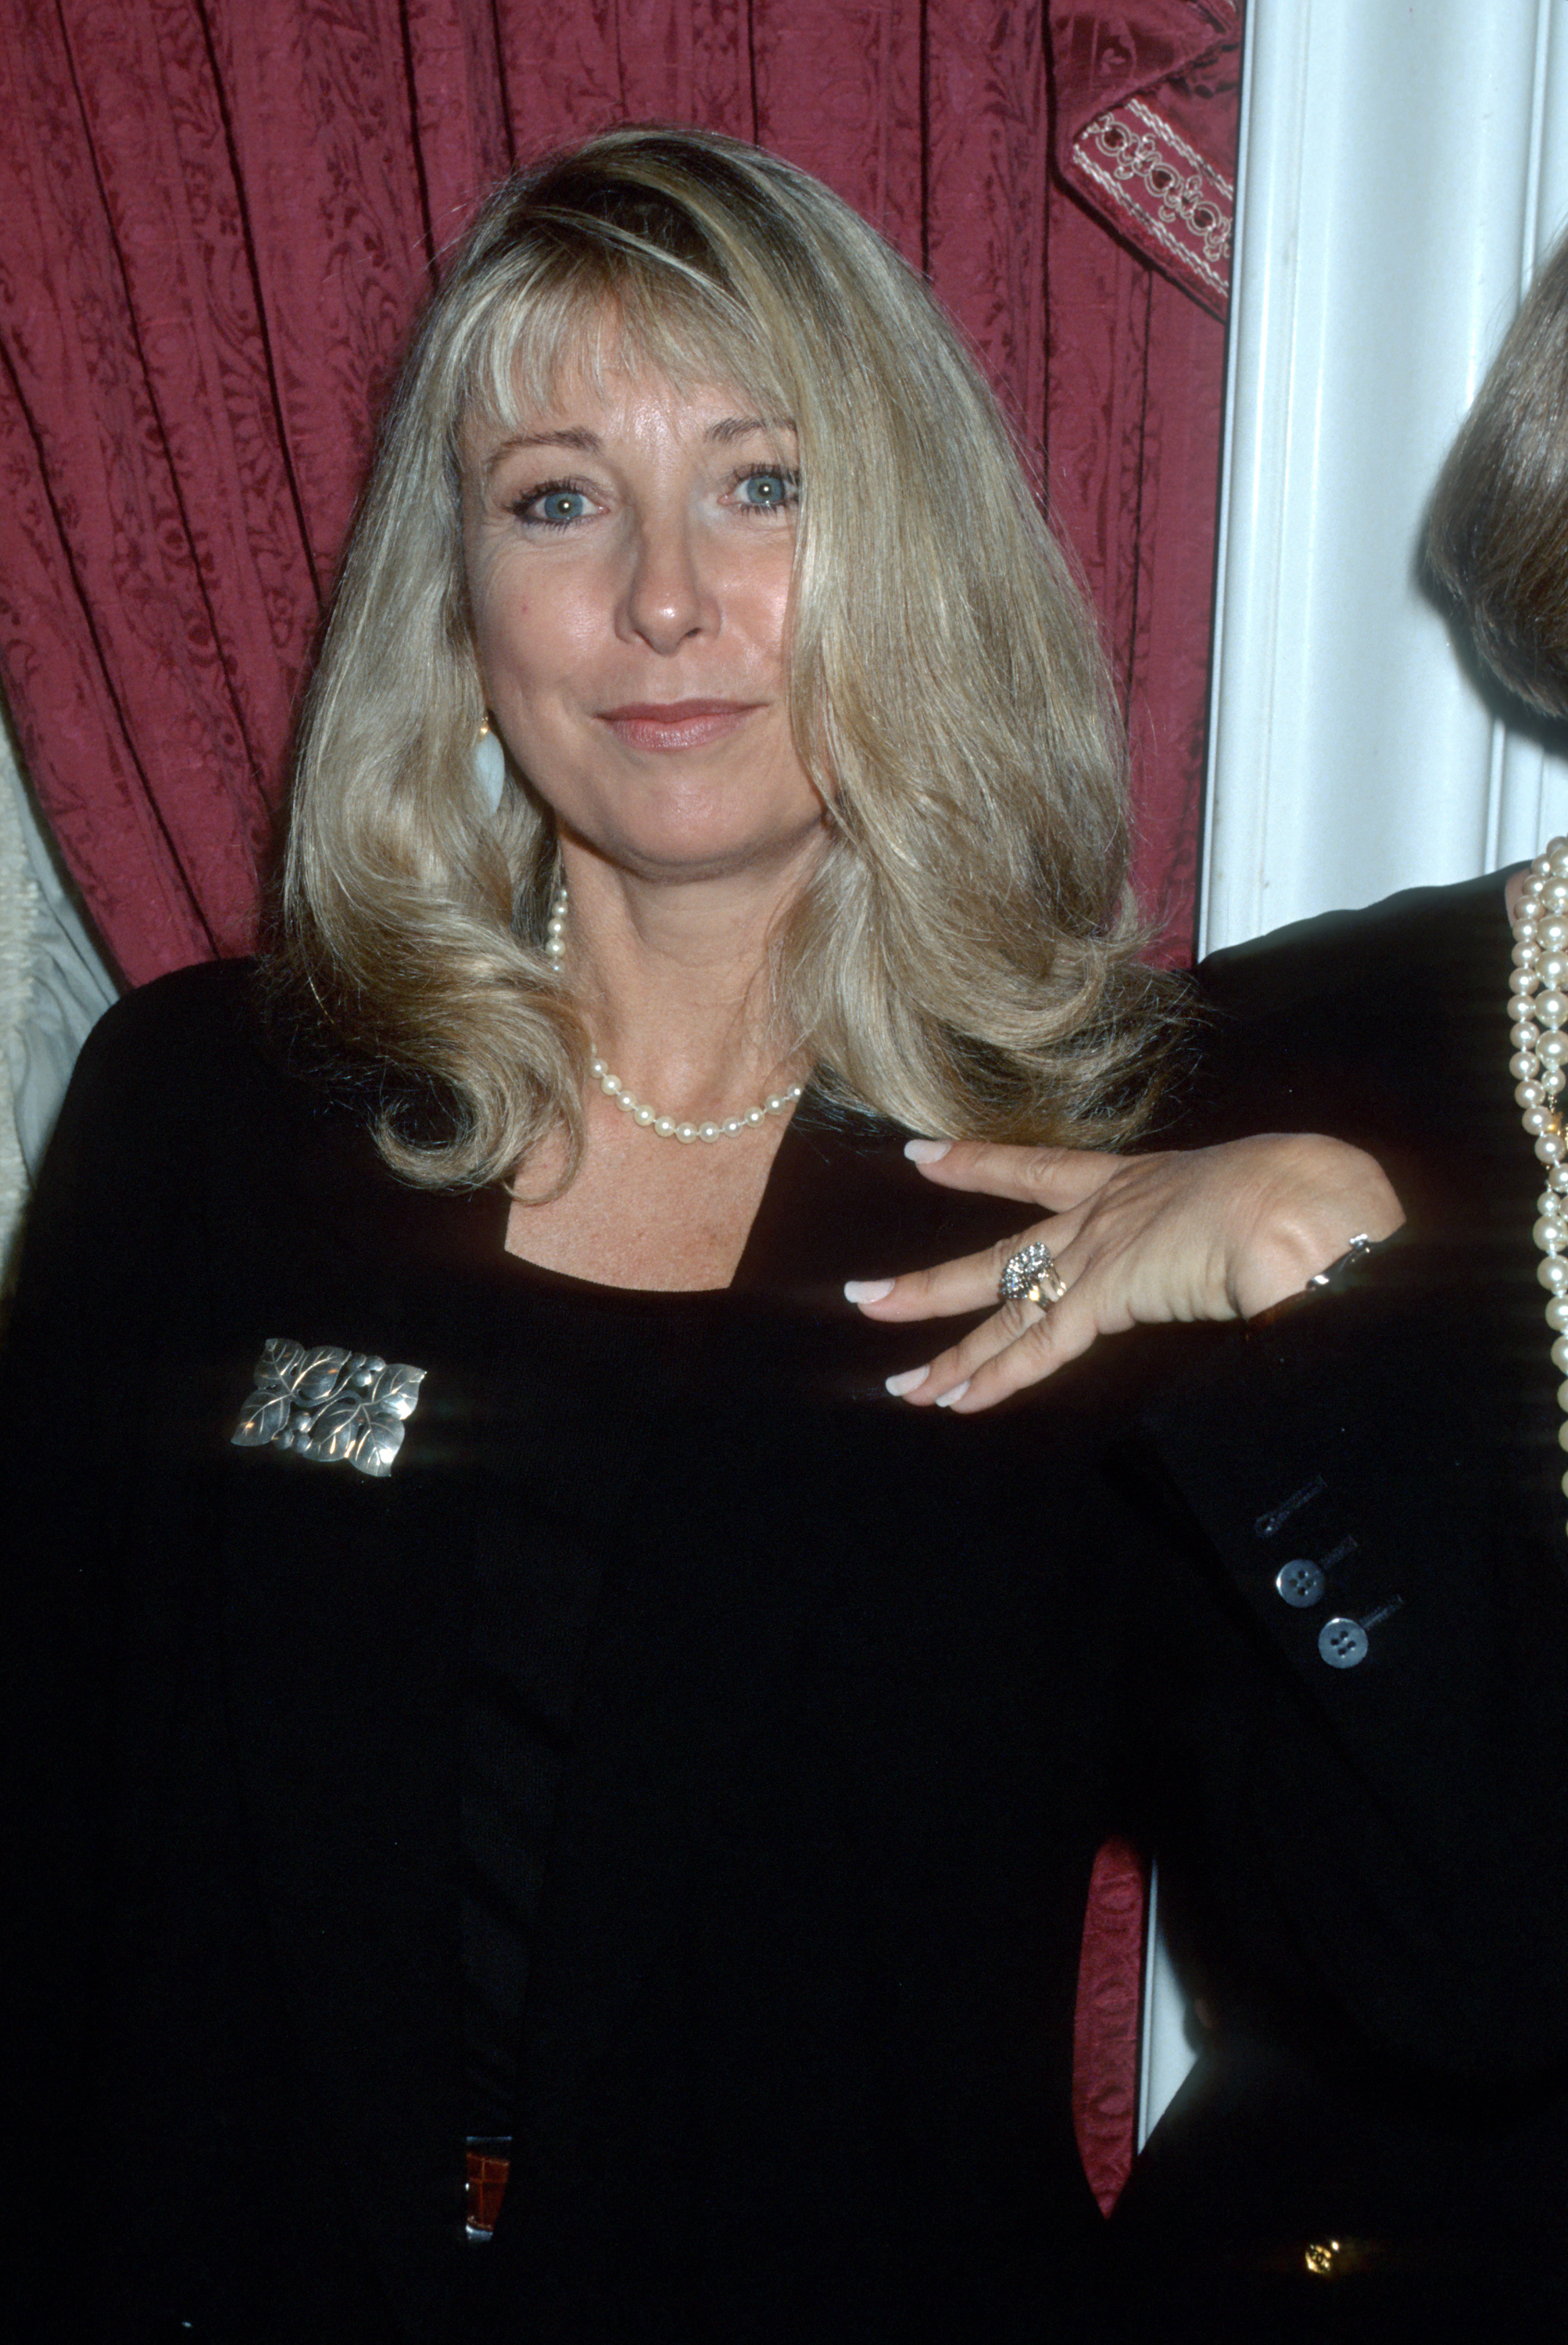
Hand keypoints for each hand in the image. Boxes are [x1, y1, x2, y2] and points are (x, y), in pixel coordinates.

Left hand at [844, 1133, 1406, 1412]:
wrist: (1296, 1200)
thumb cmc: (1296, 1190)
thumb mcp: (1253, 1191)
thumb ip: (1233, 1216)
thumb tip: (1264, 1240)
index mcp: (1135, 1181)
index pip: (1038, 1171)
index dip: (976, 1165)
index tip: (920, 1154)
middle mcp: (1099, 1217)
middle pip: (997, 1257)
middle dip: (929, 1285)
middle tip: (864, 1298)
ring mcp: (1095, 1259)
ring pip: (1004, 1315)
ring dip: (947, 1354)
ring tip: (896, 1385)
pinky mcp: (1104, 1299)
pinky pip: (1037, 1350)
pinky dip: (996, 1379)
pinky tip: (952, 1401)